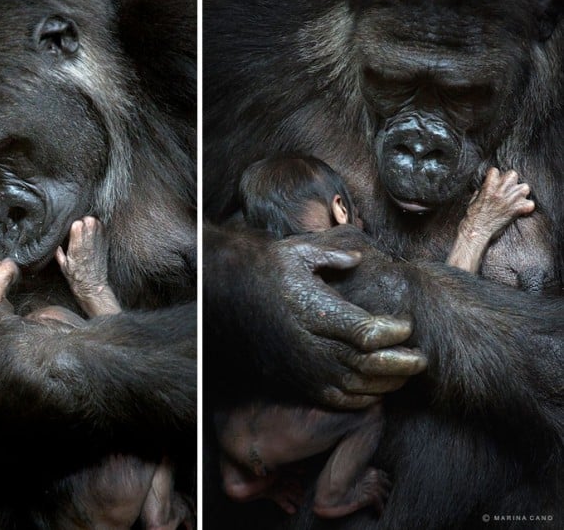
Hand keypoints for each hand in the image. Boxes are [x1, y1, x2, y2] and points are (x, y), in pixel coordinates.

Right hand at [267, 229, 426, 407]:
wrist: (230, 298)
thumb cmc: (266, 271)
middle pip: (368, 364)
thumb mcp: (296, 252)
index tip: (406, 325)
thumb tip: (360, 258)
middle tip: (421, 359)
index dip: (393, 332)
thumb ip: (333, 255)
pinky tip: (377, 389)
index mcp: (315, 310)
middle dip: (401, 364)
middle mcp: (312, 343)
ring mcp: (305, 366)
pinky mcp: (299, 380)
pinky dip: (364, 399)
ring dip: (387, 383)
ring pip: (357, 386)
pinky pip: (338, 399)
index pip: (366, 331)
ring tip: (406, 373)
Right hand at [461, 167, 533, 240]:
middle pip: (513, 175)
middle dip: (509, 181)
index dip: (494, 176)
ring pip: (525, 188)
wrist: (476, 232)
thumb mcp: (473, 200)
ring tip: (514, 199)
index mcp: (488, 187)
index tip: (493, 181)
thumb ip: (482, 191)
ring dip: (520, 192)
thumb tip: (487, 188)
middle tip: (505, 189)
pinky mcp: (516, 211)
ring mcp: (510, 201)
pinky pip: (530, 204)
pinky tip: (520, 210)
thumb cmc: (472, 217)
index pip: (495, 171)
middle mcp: (500, 192)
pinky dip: (526, 207)